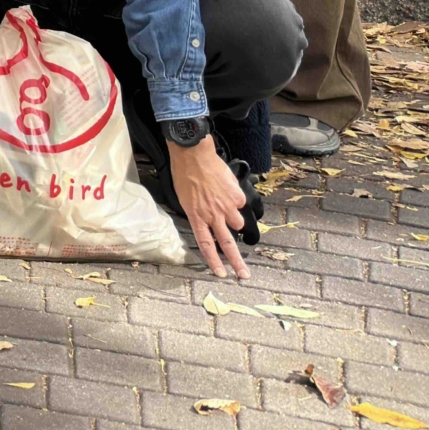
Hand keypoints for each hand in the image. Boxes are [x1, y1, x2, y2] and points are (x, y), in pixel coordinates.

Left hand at [169, 135, 251, 279]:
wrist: (194, 154)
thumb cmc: (184, 174)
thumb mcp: (184, 198)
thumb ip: (198, 213)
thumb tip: (210, 219)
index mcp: (196, 216)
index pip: (206, 244)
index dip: (213, 261)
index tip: (221, 274)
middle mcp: (213, 215)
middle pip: (228, 244)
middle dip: (237, 262)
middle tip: (244, 275)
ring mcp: (226, 206)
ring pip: (238, 223)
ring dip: (234, 220)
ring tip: (225, 206)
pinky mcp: (236, 196)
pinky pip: (240, 203)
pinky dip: (235, 200)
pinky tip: (225, 188)